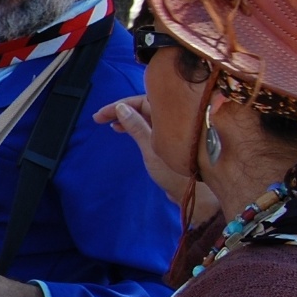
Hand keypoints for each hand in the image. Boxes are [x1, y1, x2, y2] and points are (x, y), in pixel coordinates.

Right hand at [94, 95, 214, 214]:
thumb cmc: (177, 174)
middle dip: (121, 110)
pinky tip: (124, 129)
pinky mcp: (171, 138)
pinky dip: (136, 126)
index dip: (119, 105)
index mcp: (173, 116)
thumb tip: (121, 109)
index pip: (142, 100)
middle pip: (144, 105)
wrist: (195, 196)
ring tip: (111, 124)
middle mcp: (175, 118)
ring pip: (146, 115)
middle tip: (100, 118)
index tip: (101, 114)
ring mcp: (173, 128)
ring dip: (127, 118)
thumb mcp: (151, 148)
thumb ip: (136, 126)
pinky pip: (150, 125)